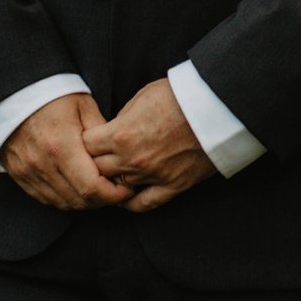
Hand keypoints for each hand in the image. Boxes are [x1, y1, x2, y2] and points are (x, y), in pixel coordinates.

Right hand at [2, 92, 134, 211]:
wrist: (13, 92)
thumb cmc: (53, 95)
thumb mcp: (84, 106)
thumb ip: (103, 133)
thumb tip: (119, 156)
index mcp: (61, 146)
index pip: (91, 187)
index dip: (113, 194)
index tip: (126, 188)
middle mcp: (43, 164)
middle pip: (78, 200)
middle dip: (102, 200)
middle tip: (116, 191)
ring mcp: (28, 172)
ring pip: (62, 203)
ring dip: (83, 202)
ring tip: (98, 190)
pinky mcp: (19, 175)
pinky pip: (45, 199)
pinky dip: (64, 199)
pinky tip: (75, 189)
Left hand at [82, 79, 218, 212]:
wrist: (217, 106)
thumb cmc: (180, 95)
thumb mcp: (142, 97)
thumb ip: (121, 119)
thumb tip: (110, 132)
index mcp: (121, 134)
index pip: (85, 147)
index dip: (83, 142)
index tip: (87, 140)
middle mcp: (132, 159)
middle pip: (96, 170)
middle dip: (92, 163)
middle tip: (94, 158)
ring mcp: (152, 175)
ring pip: (116, 188)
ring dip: (111, 181)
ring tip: (108, 175)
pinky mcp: (173, 186)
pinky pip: (143, 204)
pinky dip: (130, 203)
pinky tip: (124, 197)